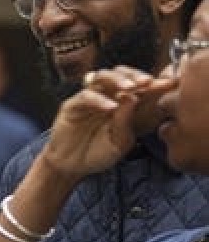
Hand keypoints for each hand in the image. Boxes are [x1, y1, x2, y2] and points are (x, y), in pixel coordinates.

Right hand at [42, 66, 167, 179]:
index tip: (168, 83)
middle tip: (148, 81)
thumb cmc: (98, 154)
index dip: (154, 84)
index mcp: (123, 105)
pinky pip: (86, 96)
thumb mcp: (121, 142)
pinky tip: (110, 107)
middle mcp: (107, 97)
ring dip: (118, 79)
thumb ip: (127, 121)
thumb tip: (133, 98)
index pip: (139, 87)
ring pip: (102, 77)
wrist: (73, 167)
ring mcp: (90, 100)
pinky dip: (99, 99)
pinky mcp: (72, 106)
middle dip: (136, 75)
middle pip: (121, 74)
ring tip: (130, 88)